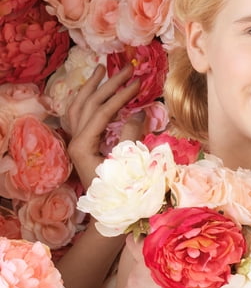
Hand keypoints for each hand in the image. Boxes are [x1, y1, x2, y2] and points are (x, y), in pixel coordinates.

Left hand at [65, 63, 142, 190]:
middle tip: (127, 69)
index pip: (102, 111)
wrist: (110, 218)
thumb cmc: (122, 194)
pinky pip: (79, 116)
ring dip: (91, 87)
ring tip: (101, 69)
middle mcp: (74, 141)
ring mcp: (76, 143)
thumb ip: (131, 136)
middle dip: (108, 84)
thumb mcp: (129, 163)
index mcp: (82, 145)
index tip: (139, 82)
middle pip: (88, 104)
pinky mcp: (82, 146)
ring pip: (78, 107)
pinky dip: (87, 101)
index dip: (121, 95)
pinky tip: (94, 92)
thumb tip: (139, 113)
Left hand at [115, 238, 208, 287]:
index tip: (146, 239)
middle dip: (150, 268)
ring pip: (133, 283)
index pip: (136, 243)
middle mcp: (132, 280)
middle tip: (166, 278)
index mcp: (150, 268)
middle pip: (139, 266)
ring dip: (143, 286)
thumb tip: (192, 251)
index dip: (141, 239)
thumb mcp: (193, 284)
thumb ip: (188, 265)